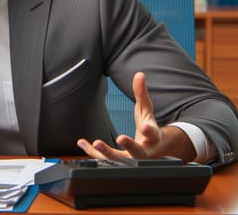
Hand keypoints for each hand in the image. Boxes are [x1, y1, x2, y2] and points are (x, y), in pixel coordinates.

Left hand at [77, 72, 196, 161]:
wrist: (154, 151)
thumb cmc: (149, 130)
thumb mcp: (146, 111)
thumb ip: (141, 94)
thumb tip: (139, 74)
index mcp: (153, 137)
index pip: (153, 134)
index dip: (150, 131)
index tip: (146, 128)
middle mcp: (144, 151)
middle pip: (138, 151)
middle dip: (130, 145)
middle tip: (121, 138)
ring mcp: (131, 159)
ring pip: (120, 160)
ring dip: (107, 153)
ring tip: (95, 143)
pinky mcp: (119, 163)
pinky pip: (106, 160)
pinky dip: (93, 153)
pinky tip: (83, 143)